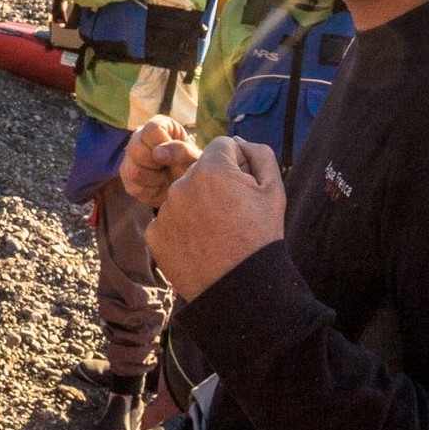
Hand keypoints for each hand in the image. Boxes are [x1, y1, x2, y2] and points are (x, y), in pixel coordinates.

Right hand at [119, 114, 195, 208]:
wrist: (186, 188)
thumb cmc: (192, 167)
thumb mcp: (195, 158)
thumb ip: (182, 151)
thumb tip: (158, 153)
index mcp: (158, 126)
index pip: (151, 130)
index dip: (163, 144)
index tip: (173, 155)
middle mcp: (139, 137)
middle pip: (136, 148)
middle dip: (156, 163)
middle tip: (169, 167)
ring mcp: (129, 157)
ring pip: (133, 170)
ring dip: (154, 178)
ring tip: (165, 177)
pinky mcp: (126, 177)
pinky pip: (133, 186)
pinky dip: (150, 190)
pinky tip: (159, 186)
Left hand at [147, 137, 286, 300]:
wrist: (240, 288)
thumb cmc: (260, 236)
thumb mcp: (274, 190)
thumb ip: (259, 154)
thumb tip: (238, 141)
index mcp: (211, 168)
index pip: (222, 147)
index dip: (237, 165)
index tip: (244, 189)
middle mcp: (181, 184)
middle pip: (199, 172)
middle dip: (214, 185)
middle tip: (232, 215)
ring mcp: (164, 210)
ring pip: (183, 197)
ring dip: (196, 207)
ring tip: (216, 234)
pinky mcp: (154, 234)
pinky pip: (169, 222)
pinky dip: (182, 230)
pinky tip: (200, 246)